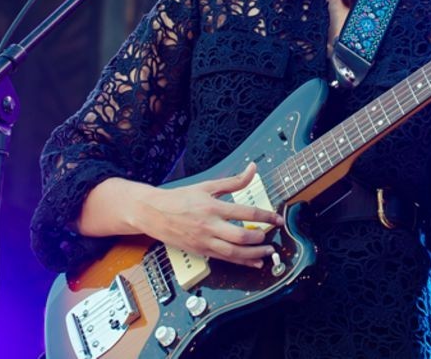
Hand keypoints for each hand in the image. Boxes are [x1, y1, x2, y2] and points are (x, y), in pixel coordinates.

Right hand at [136, 163, 283, 267]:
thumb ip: (233, 181)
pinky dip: (242, 262)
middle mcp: (209, 226)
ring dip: (254, 255)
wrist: (153, 213)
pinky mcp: (201, 251)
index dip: (266, 216)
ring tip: (268, 252)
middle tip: (271, 236)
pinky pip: (225, 259)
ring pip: (234, 252)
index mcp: (213, 207)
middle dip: (260, 238)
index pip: (246, 212)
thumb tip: (253, 169)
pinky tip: (254, 263)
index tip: (278, 219)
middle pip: (241, 236)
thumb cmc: (180, 198)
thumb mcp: (207, 186)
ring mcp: (204, 241)